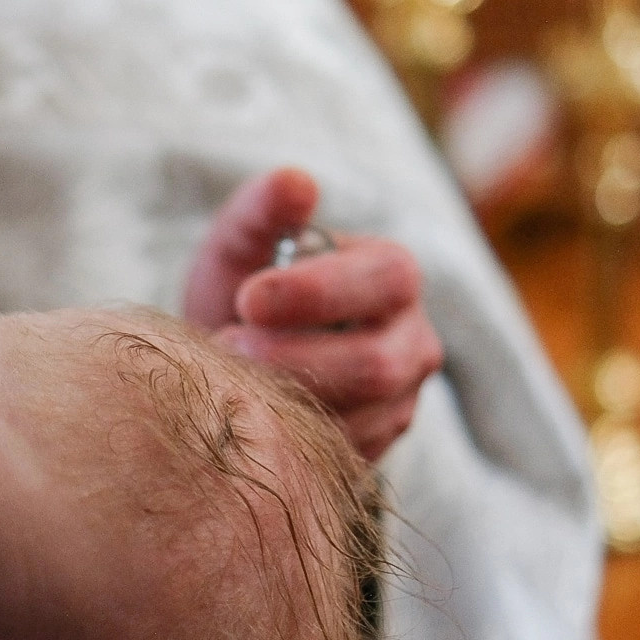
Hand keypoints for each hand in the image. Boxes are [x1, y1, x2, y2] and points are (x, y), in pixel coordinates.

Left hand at [183, 167, 444, 460]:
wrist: (234, 361)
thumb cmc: (242, 291)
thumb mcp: (241, 244)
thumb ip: (262, 210)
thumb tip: (295, 181)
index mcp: (392, 274)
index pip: (385, 279)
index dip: (317, 292)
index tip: (248, 298)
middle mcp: (413, 342)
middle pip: (377, 364)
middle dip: (292, 358)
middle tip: (225, 347)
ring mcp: (400, 404)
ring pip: (361, 420)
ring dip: (284, 402)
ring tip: (225, 382)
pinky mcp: (374, 453)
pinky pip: (340, 459)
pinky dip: (288, 441)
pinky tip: (245, 417)